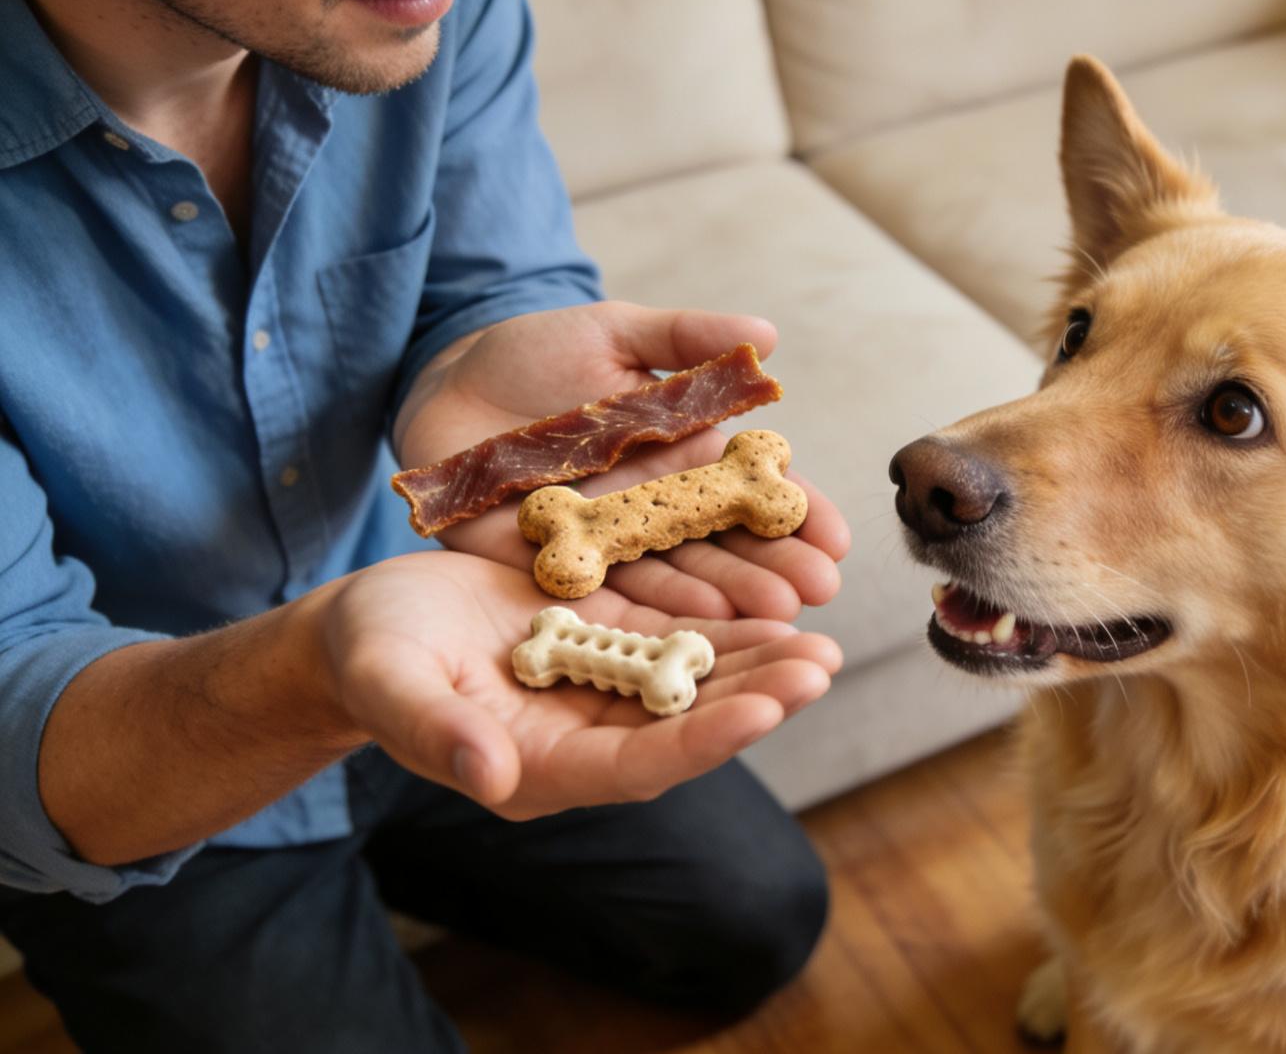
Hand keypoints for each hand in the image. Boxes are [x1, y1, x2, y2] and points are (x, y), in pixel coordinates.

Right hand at [325, 550, 839, 816]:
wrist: (370, 628)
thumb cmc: (370, 658)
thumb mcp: (390, 683)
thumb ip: (436, 730)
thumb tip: (490, 777)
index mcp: (540, 765)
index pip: (637, 764)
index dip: (701, 739)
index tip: (764, 713)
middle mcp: (587, 737)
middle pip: (686, 725)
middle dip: (757, 699)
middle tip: (821, 667)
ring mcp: (604, 690)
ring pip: (695, 683)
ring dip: (758, 664)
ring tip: (821, 642)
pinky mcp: (611, 642)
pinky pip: (679, 637)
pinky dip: (728, 623)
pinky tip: (778, 601)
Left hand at [393, 303, 850, 619]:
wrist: (445, 381)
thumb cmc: (537, 352)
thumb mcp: (617, 332)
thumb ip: (687, 338)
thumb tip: (768, 334)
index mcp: (683, 459)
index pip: (751, 493)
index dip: (796, 513)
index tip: (837, 537)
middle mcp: (653, 511)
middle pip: (723, 546)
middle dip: (774, 568)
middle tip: (819, 590)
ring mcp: (607, 544)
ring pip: (673, 579)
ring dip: (724, 600)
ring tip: (771, 615)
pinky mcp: (549, 566)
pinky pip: (601, 594)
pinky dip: (643, 611)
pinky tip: (684, 626)